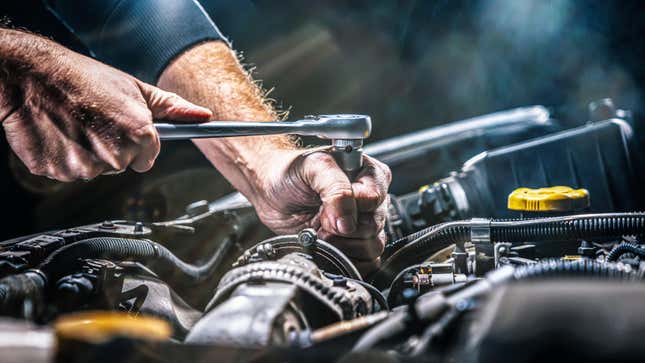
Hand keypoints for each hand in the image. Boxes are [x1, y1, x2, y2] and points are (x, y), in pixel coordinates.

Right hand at [0, 32, 211, 181]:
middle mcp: (115, 156)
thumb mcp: (135, 89)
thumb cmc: (85, 79)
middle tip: (95, 120)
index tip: (122, 128)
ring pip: (96, 170)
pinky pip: (70, 172)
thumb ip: (172, 108)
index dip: (137, 142)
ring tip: (75, 124)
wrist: (31, 75)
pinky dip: (64, 157)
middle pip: (123, 165)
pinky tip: (59, 134)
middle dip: (113, 147)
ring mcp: (85, 167)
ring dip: (87, 153)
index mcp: (139, 135)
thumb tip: (204, 116)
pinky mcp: (58, 172)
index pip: (149, 158)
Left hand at [249, 148, 391, 273]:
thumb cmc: (290, 171)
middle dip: (342, 228)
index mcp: (368, 174)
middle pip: (373, 226)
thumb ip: (336, 189)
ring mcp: (361, 223)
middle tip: (320, 219)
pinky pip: (367, 262)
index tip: (325, 206)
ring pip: (372, 246)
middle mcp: (369, 200)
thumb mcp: (313, 167)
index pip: (373, 199)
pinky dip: (345, 259)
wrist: (269, 189)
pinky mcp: (352, 245)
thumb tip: (347, 223)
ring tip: (321, 231)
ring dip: (342, 245)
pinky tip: (328, 246)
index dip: (349, 208)